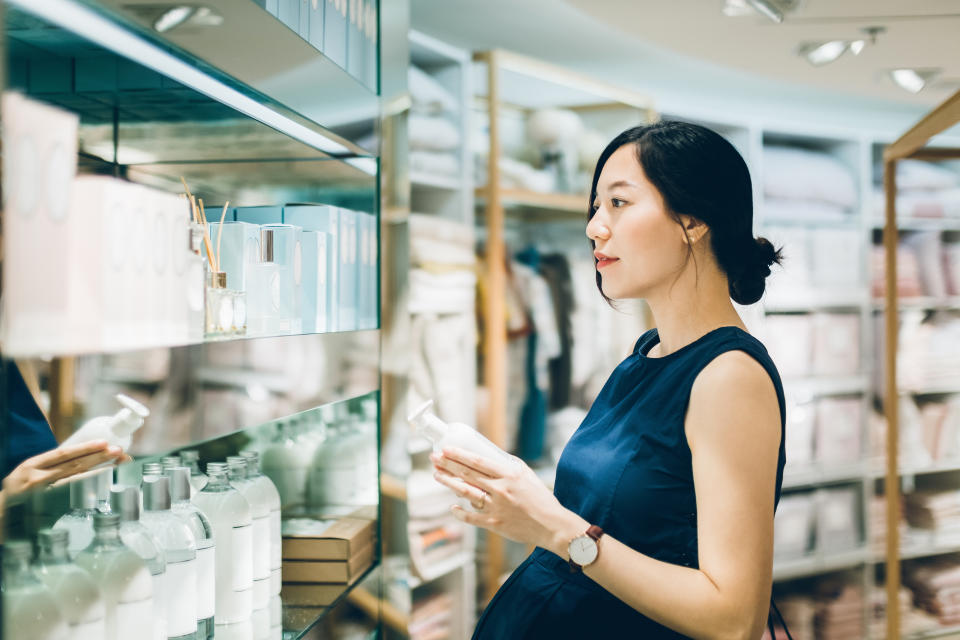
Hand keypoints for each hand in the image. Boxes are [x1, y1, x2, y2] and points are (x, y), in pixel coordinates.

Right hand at [2, 440, 128, 498]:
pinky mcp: (48, 509)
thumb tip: (84, 455)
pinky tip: (103, 485)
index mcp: (32, 465)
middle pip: (73, 466)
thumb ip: (51, 464)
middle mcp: (37, 479)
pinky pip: (73, 497)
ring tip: (117, 465)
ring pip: (76, 481)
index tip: (104, 443)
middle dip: (98, 458)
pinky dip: (89, 490)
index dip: (85, 447)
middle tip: (119, 451)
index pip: (63, 453)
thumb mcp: (29, 471)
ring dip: (99, 472)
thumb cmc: (19, 489)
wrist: (1, 513)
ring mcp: (43, 496)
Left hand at [431, 446, 586, 554]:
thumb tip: (490, 457)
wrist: (551, 525)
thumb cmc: (541, 498)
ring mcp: (495, 507)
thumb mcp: (527, 475)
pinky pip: (471, 517)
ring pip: (465, 492)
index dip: (459, 454)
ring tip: (437, 475)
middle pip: (467, 474)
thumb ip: (508, 466)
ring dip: (448, 482)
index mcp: (508, 475)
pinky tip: (452, 507)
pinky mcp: (494, 523)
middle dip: (448, 465)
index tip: (446, 449)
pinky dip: (460, 512)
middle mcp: (499, 489)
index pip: (477, 461)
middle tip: (434, 458)